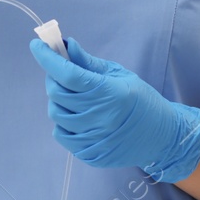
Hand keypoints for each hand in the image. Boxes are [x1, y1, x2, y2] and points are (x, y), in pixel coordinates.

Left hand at [29, 36, 199, 181]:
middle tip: (62, 72)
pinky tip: (78, 116)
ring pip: (56, 114)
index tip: (37, 45)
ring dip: (58, 101)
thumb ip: (89, 63)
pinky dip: (64, 122)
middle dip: (54, 78)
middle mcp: (99, 117)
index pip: (68, 74)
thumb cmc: (142, 101)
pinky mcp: (89, 154)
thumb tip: (66, 46)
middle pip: (57, 93)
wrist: (162, 138)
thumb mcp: (120, 75)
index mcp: (108, 93)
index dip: (48, 58)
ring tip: (74, 97)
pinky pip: (62, 135)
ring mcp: (93, 139)